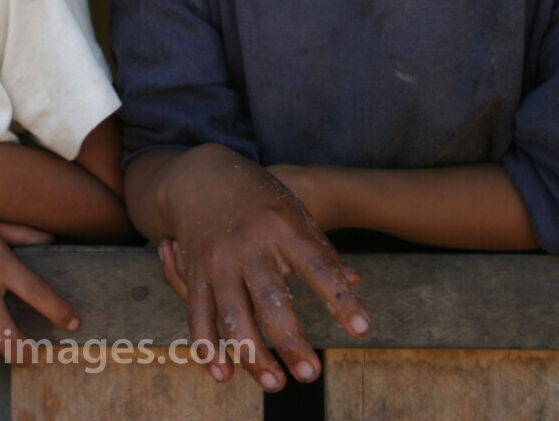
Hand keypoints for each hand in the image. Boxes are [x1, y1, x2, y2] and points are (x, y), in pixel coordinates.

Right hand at [151, 146, 368, 390]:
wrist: (201, 175)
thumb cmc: (259, 199)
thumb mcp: (295, 213)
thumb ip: (322, 251)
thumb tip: (355, 284)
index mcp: (282, 226)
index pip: (318, 265)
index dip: (340, 299)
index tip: (362, 329)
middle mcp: (249, 244)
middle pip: (271, 298)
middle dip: (290, 340)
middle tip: (311, 374)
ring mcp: (218, 260)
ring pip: (233, 314)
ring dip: (251, 353)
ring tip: (274, 383)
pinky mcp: (196, 272)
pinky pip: (198, 314)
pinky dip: (207, 346)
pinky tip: (223, 373)